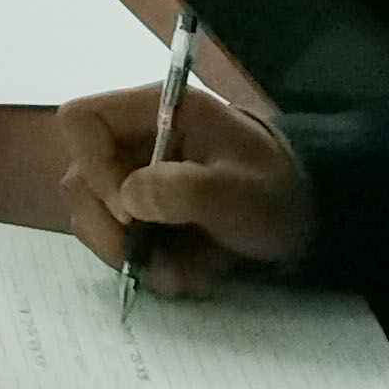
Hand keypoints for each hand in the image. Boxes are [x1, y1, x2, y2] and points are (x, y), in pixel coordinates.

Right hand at [58, 80, 311, 298]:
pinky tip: (189, 275)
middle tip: (145, 259)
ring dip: (131, 255)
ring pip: (94, 217)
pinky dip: (150, 266)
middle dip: (108, 229)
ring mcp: (132, 178)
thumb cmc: (276, 190)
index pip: (81, 121)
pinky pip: (120, 242)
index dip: (92, 165)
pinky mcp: (141, 213)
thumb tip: (128, 201)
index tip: (128, 211)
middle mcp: (132, 141)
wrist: (308, 219)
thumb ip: (185, 190)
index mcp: (152, 112)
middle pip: (80, 178)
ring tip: (180, 276)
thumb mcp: (241, 191)